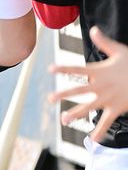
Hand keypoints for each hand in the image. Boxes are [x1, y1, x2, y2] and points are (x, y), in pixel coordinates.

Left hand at [48, 27, 127, 142]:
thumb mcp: (120, 51)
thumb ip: (104, 42)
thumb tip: (94, 28)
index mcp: (99, 72)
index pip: (77, 69)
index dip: (63, 68)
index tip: (50, 69)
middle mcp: (100, 86)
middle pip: (77, 91)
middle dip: (63, 95)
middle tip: (49, 99)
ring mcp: (108, 99)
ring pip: (88, 108)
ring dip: (75, 114)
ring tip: (63, 120)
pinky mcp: (117, 108)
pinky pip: (106, 122)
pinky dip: (100, 131)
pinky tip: (93, 140)